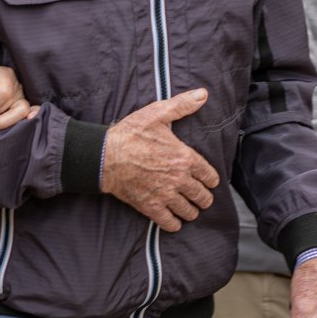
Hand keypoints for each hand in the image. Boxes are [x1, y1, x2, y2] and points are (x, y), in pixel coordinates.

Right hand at [100, 89, 218, 231]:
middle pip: (202, 197)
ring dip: (190, 210)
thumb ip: (183, 105)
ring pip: (189, 212)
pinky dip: (174, 223)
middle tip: (200, 197)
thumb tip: (203, 94)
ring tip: (188, 208)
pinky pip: (170, 223)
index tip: (209, 181)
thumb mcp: (157, 114)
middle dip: (204, 198)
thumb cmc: (131, 134)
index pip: (210, 176)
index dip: (211, 180)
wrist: (104, 156)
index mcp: (184, 158)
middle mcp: (178, 179)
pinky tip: (173, 219)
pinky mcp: (150, 207)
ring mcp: (165, 195)